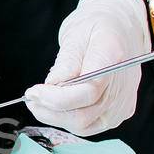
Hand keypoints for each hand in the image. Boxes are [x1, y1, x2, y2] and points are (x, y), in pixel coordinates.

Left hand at [23, 0, 150, 135]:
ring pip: (83, 126)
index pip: (88, 91)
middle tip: (31, 97)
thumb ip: (67, 62)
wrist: (120, 30)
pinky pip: (88, 126)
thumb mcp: (77, 33)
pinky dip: (67, 120)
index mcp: (113, 59)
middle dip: (49, 110)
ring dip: (55, 117)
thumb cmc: (97, 28)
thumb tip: (52, 86)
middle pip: (83, 114)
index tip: (33, 91)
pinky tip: (56, 106)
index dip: (56, 98)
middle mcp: (122, 87)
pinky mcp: (117, 114)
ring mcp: (121, 104)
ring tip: (39, 101)